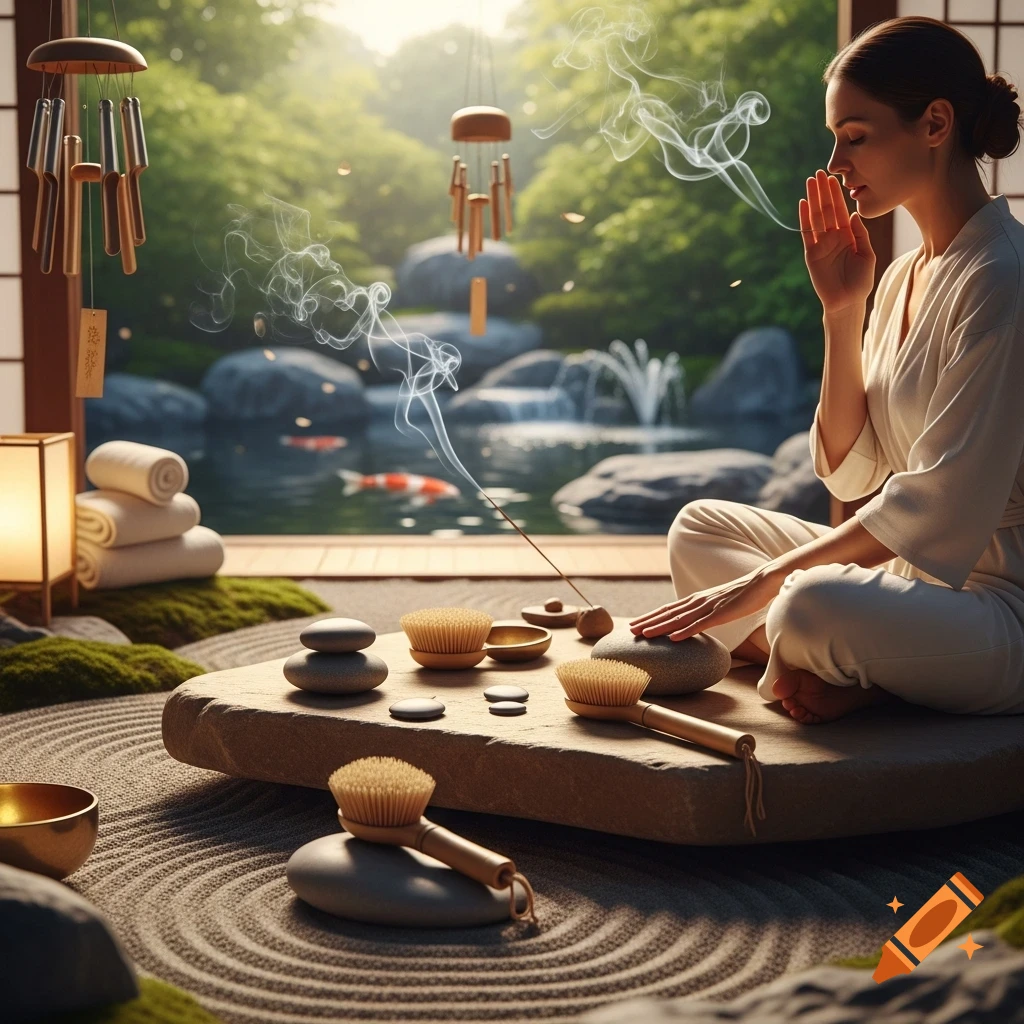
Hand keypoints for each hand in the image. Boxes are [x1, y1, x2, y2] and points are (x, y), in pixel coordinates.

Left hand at [627, 569, 780, 641]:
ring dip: (661, 627)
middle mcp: (698, 601)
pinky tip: (674, 638)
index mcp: (697, 600)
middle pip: (668, 613)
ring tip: (644, 634)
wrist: (763, 581)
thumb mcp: (719, 604)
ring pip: (680, 619)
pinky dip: (686, 631)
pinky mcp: (722, 613)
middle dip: (648, 621)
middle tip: (630, 630)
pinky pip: (701, 624)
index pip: (668, 609)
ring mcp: (709, 607)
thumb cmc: (743, 594)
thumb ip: (706, 612)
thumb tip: (696, 623)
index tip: (635, 624)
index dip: (651, 617)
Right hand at [801, 169, 875, 315]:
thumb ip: (861, 235)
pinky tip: (803, 203)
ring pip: (816, 217)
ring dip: (813, 199)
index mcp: (848, 235)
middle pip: (827, 209)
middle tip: (819, 172)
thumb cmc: (860, 281)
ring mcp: (821, 245)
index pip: (841, 210)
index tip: (834, 178)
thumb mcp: (867, 255)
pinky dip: (804, 219)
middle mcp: (833, 237)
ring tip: (810, 182)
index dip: (837, 194)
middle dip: (823, 191)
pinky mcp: (811, 254)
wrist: (847, 301)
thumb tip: (853, 214)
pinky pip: (807, 233)